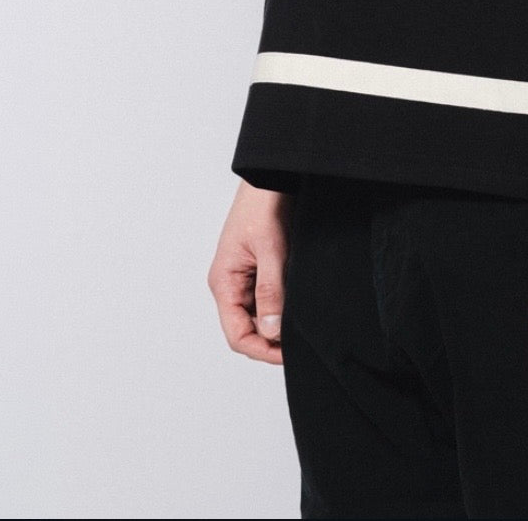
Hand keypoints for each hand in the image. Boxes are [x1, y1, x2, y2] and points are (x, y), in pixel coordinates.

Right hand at [207, 179, 293, 364]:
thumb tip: (271, 331)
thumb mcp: (271, 249)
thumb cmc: (265, 203)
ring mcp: (244, 276)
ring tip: (303, 324)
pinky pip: (267, 297)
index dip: (262, 350)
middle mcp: (230, 283)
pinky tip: (299, 305)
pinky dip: (281, 306)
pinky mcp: (259, 266)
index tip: (290, 354)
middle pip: (247, 329)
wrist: (273, 174)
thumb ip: (270, 290)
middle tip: (302, 342)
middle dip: (272, 341)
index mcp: (224, 282)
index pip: (237, 335)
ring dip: (278, 323)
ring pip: (259, 315)